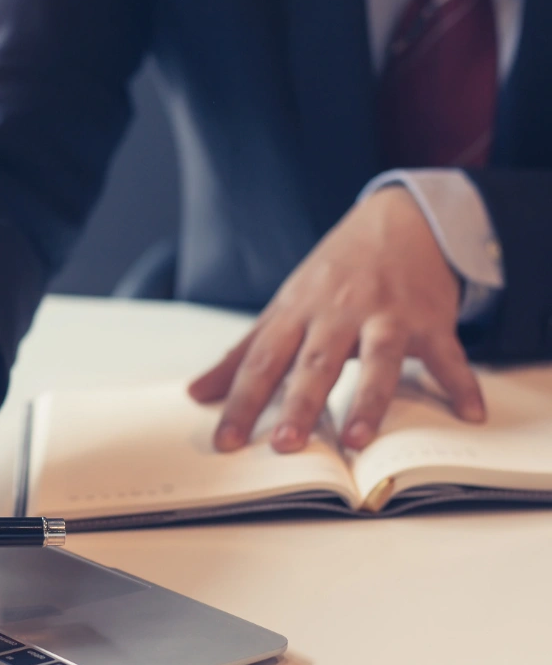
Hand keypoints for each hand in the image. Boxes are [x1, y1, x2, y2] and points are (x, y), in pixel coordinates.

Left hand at [189, 186, 485, 452]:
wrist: (399, 220)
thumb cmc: (331, 275)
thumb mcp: (283, 308)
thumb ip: (241, 355)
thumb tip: (195, 394)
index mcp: (296, 313)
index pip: (261, 361)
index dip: (240, 402)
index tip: (225, 441)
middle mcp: (338, 313)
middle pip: (315, 363)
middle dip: (299, 403)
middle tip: (285, 444)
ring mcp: (386, 315)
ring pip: (377, 358)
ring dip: (369, 400)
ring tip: (357, 440)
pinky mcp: (429, 319)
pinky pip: (447, 354)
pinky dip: (460, 382)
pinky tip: (469, 412)